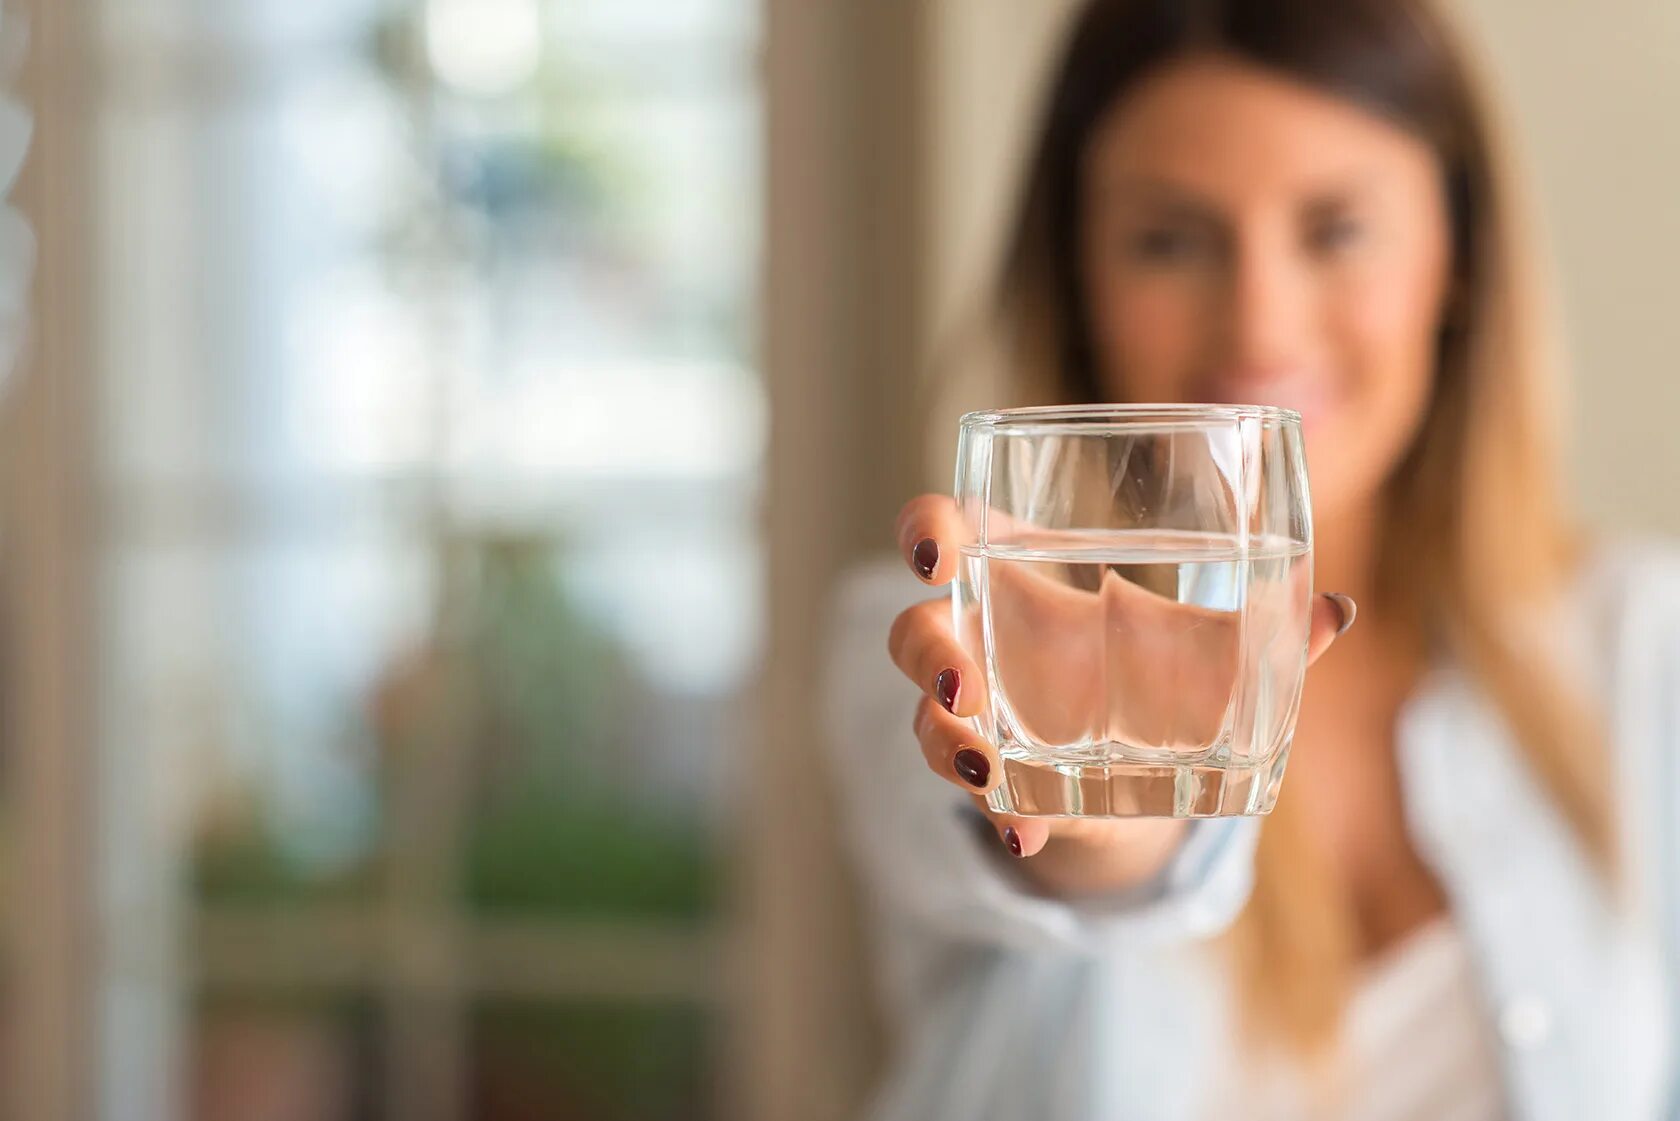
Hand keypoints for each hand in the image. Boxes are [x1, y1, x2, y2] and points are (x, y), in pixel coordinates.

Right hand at [888, 494, 1354, 894]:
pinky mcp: (992, 776)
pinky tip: (1031, 832)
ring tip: (987, 767)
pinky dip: (1002, 812)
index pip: (945, 528)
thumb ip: (1264, 630)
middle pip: (915, 629)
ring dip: (945, 739)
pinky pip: (974, 791)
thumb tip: (1336, 609)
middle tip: (965, 682)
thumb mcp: (1208, 647)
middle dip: (928, 653)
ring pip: (927, 715)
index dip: (924, 530)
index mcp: (1016, 567)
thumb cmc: (1160, 670)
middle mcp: (980, 636)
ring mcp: (977, 712)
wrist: (1143, 767)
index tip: (935, 550)